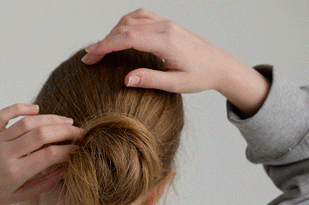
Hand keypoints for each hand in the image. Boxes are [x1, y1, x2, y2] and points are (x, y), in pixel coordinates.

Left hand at [0, 103, 83, 204]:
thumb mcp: (18, 197)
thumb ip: (43, 183)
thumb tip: (65, 170)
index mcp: (16, 173)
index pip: (49, 156)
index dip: (68, 151)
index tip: (80, 151)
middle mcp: (7, 153)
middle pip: (42, 135)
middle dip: (65, 132)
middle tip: (81, 133)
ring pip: (28, 123)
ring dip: (51, 119)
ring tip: (67, 122)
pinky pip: (5, 114)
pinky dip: (21, 108)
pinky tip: (36, 109)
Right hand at [81, 7, 231, 93]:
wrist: (219, 65)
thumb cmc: (200, 77)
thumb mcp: (175, 84)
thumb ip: (150, 81)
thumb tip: (126, 79)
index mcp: (166, 42)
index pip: (128, 39)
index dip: (105, 46)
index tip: (90, 56)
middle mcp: (165, 27)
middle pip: (125, 27)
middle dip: (104, 41)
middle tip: (89, 57)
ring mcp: (166, 23)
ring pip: (131, 18)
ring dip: (113, 31)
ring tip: (102, 49)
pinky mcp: (167, 24)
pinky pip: (141, 17)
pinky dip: (125, 25)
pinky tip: (118, 37)